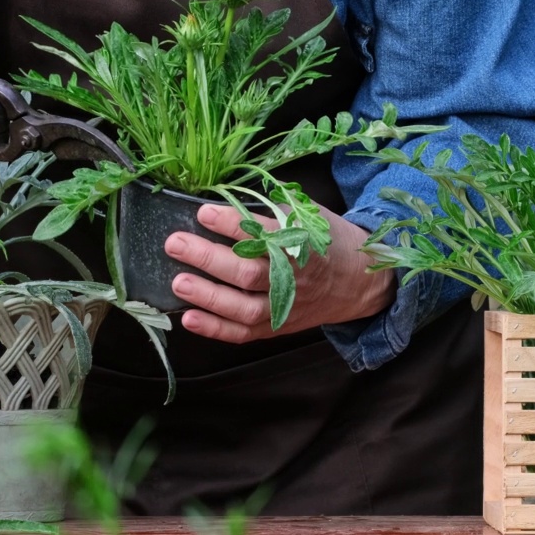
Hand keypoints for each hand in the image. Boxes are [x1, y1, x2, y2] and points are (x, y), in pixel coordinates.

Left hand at [164, 204, 395, 342]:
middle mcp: (293, 279)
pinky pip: (244, 333)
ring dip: (208, 296)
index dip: (231, 224)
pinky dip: (215, 329)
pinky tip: (189, 318)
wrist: (358, 283)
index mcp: (303, 245)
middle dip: (209, 258)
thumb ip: (274, 213)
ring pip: (243, 307)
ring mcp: (284, 307)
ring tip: (178, 282)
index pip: (263, 234)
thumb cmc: (328, 242)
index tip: (203, 212)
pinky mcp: (276, 327)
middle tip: (175, 243)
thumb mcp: (310, 216)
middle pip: (248, 273)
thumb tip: (226, 201)